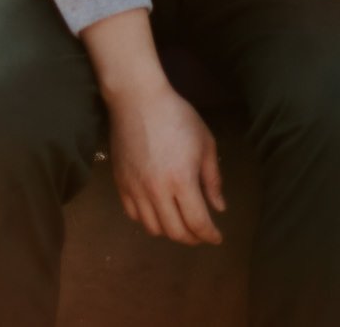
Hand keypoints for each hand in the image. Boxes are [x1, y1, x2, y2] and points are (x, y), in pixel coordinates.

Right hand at [81, 9, 223, 245]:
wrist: (138, 100)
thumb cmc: (177, 116)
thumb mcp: (205, 143)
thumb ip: (213, 179)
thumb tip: (219, 207)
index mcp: (182, 180)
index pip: (197, 222)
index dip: (209, 235)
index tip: (217, 238)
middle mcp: (156, 190)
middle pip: (175, 231)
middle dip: (192, 238)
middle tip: (201, 234)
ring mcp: (135, 189)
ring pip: (153, 228)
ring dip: (171, 231)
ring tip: (181, 222)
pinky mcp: (120, 184)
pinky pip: (134, 215)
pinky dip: (149, 219)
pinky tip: (159, 210)